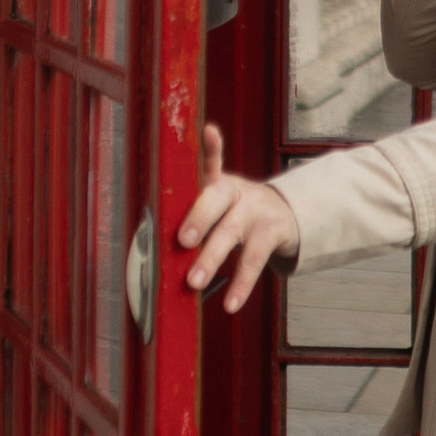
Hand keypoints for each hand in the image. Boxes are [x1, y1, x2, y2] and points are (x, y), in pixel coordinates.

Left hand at [177, 122, 299, 313]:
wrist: (283, 216)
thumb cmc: (235, 212)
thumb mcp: (219, 203)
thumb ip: (194, 216)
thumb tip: (152, 247)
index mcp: (220, 182)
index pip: (211, 161)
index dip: (211, 147)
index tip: (208, 132)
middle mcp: (238, 192)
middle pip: (217, 200)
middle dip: (199, 219)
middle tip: (182, 240)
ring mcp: (256, 213)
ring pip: (233, 235)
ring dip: (213, 259)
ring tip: (195, 283)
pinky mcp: (271, 235)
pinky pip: (254, 261)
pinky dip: (241, 285)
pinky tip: (231, 303)